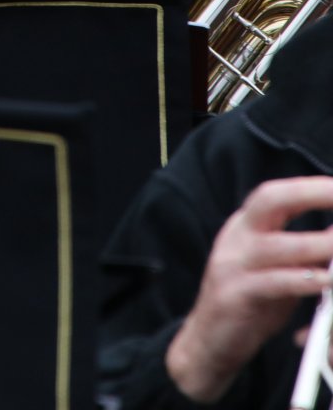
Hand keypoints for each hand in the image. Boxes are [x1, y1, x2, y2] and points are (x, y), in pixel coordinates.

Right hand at [166, 176, 332, 402]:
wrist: (208, 342)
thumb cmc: (251, 303)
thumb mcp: (278, 271)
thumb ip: (303, 254)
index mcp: (244, 226)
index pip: (274, 195)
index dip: (309, 187)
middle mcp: (236, 237)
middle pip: (269, 200)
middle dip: (310, 194)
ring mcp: (231, 264)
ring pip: (277, 244)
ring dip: (318, 243)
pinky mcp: (234, 295)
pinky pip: (273, 282)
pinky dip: (303, 280)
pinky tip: (326, 279)